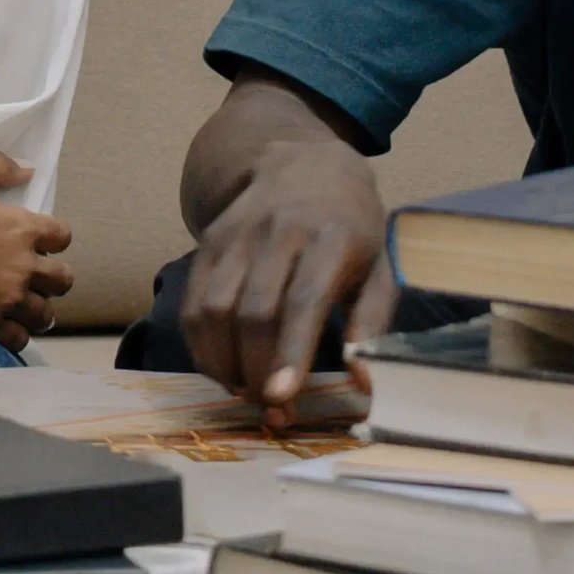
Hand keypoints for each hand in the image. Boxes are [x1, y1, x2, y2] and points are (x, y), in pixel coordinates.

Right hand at [0, 147, 75, 347]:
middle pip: (61, 280)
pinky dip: (17, 335)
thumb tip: (28, 171)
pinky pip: (17, 340)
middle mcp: (21, 267)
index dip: (54, 236)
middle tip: (37, 275)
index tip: (41, 239)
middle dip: (53, 276)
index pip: (62, 236)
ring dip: (38, 309)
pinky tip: (7, 327)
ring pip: (43, 315)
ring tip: (26, 306)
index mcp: (20, 227)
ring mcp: (4, 300)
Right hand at [178, 134, 389, 426]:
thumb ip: (372, 322)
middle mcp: (279, 232)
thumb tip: (363, 381)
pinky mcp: (210, 241)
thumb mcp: (379, 268)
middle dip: (255, 370)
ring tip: (243, 392)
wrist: (306, 162)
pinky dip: (200, 344)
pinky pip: (193, 301)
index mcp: (331, 238)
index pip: (304, 300)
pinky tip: (221, 367)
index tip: (280, 397)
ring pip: (215, 308)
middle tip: (268, 412)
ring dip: (223, 362)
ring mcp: (238, 235)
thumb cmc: (352, 227)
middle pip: (254, 312)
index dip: (290, 352)